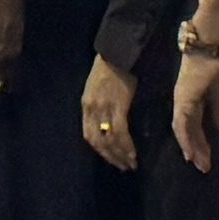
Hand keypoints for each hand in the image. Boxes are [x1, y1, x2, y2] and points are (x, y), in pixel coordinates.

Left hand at [77, 54, 139, 172]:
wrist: (117, 52)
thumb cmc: (109, 67)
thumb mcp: (96, 87)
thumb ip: (99, 104)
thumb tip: (108, 120)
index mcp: (86, 106)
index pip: (89, 136)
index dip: (100, 150)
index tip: (110, 158)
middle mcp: (92, 110)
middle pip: (98, 142)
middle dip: (110, 157)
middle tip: (122, 167)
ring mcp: (104, 109)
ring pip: (110, 140)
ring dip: (120, 155)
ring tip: (130, 164)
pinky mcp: (117, 106)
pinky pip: (120, 132)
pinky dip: (126, 145)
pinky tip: (132, 153)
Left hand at [170, 44, 218, 169]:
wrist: (211, 44)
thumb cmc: (217, 63)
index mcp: (194, 99)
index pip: (195, 125)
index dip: (199, 141)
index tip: (205, 157)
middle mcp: (184, 101)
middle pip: (189, 130)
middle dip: (197, 149)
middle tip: (204, 167)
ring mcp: (182, 100)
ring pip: (183, 130)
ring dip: (191, 147)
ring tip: (199, 163)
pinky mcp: (183, 99)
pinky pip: (182, 124)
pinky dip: (186, 139)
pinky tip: (191, 152)